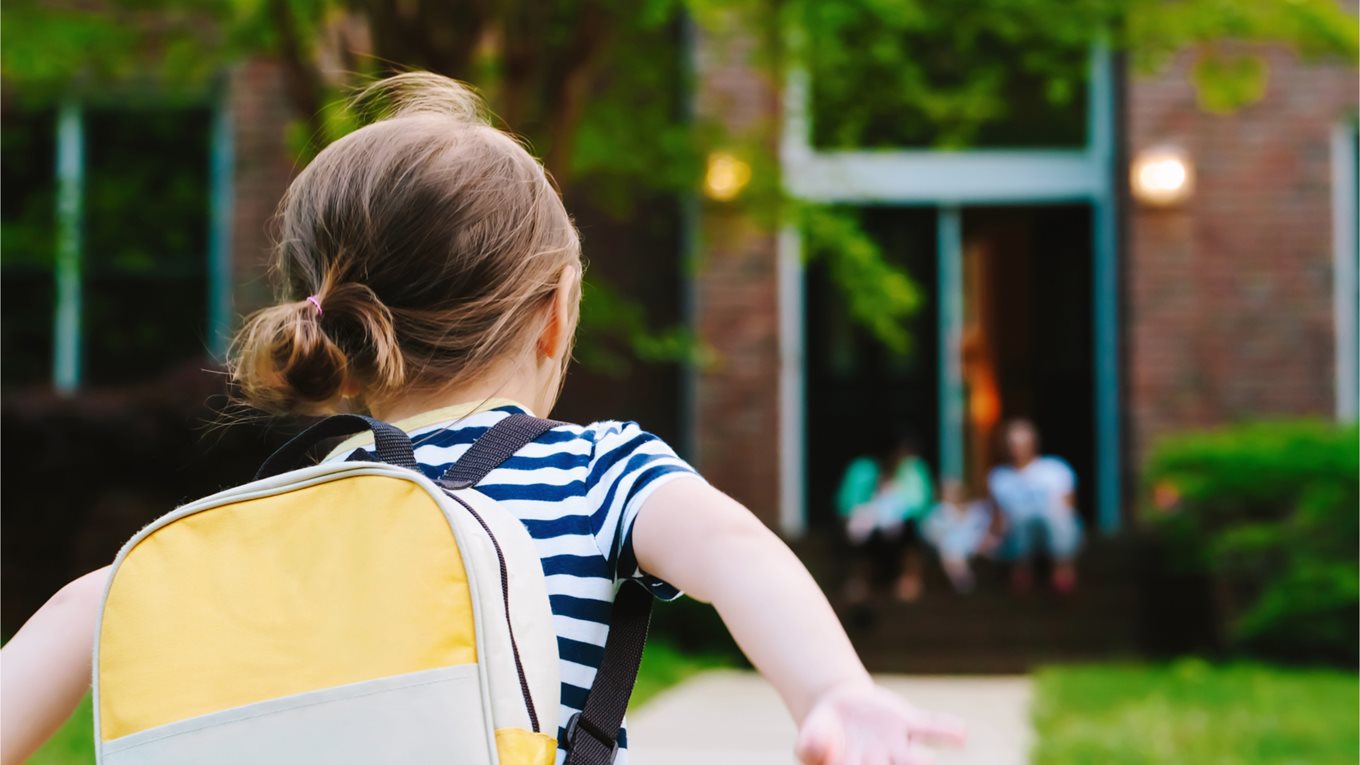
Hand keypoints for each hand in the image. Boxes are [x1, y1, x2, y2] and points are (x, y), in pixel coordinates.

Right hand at [795, 681, 965, 764]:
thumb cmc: (822, 734)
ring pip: (911, 759)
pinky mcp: (908, 724)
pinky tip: (961, 735)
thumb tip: (815, 749)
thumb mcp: (809, 739)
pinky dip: (945, 731)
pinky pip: (929, 728)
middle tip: (914, 763)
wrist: (839, 708)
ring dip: (917, 761)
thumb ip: (809, 747)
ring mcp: (898, 749)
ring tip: (925, 760)